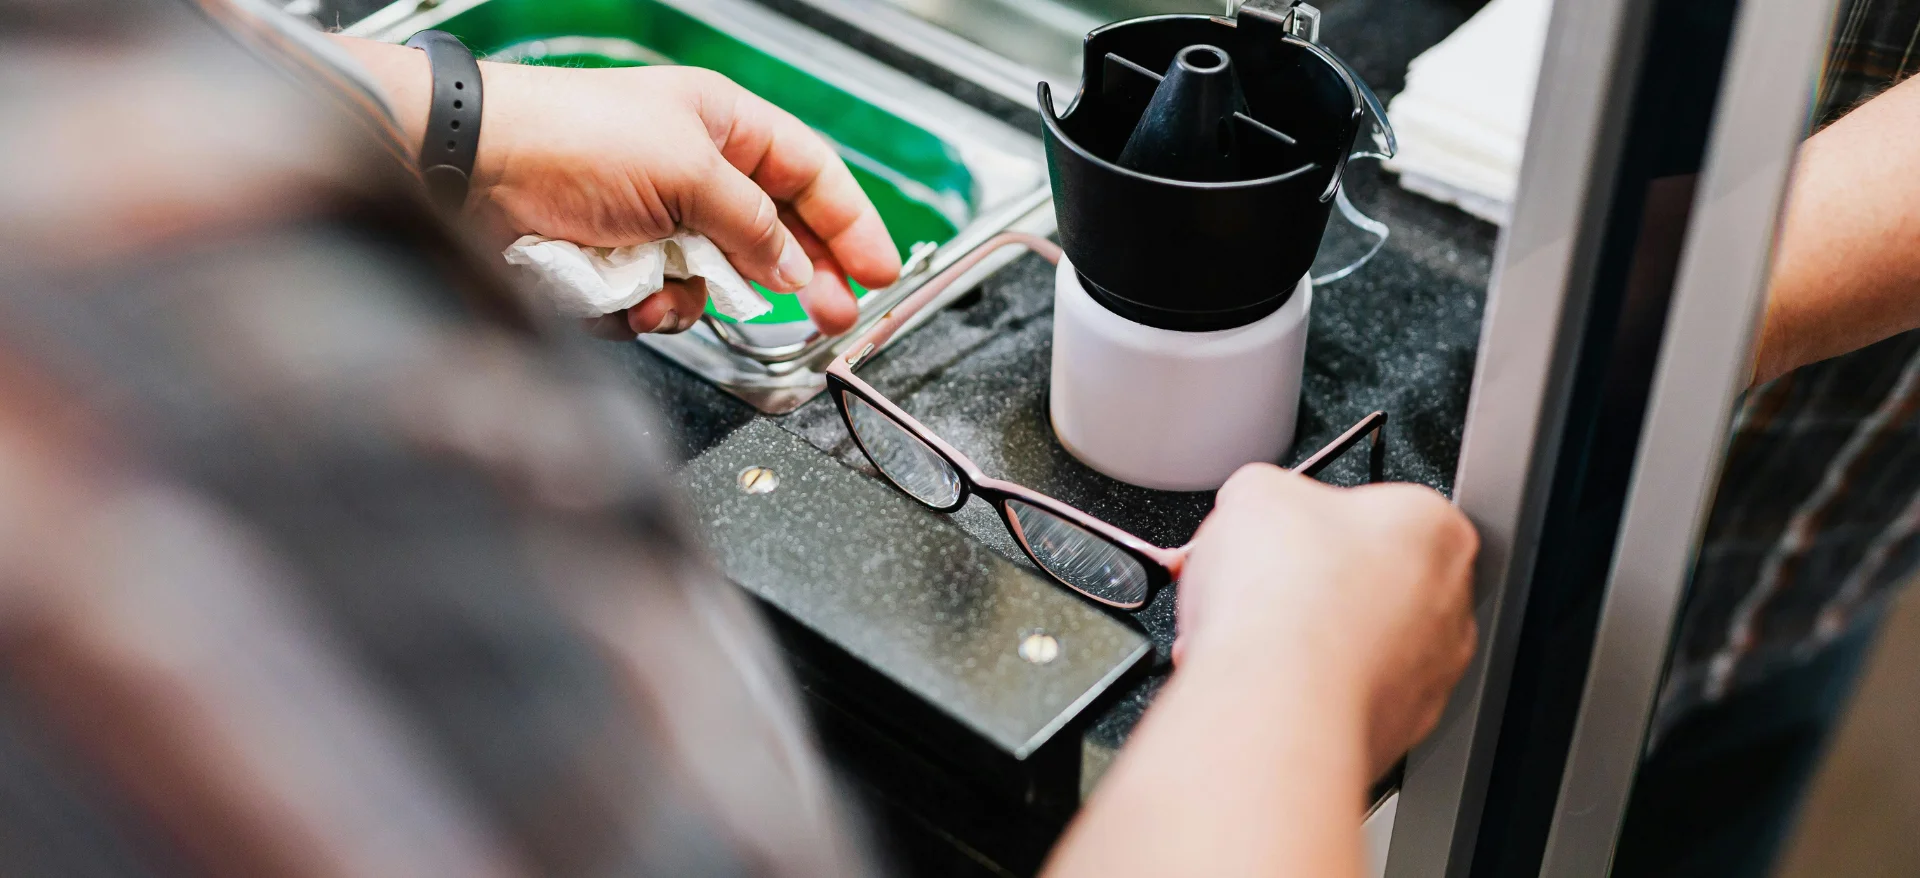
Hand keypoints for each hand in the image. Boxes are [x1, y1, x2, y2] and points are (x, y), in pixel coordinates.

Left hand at [474, 63, 898, 335]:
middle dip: (801, 278)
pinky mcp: (620, 266)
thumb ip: (753, 225)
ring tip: (672, 291)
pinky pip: (664, 304)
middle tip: (835, 317)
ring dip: (700, 296)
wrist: (476, 171)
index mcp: (723, 125)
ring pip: (716, 281)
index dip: (849, 223)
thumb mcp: (689, 172)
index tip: (880, 272)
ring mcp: (657, 222)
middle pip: (774, 235)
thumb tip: (795, 268)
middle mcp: (694, 171)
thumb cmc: (574, 138)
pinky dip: (650, 309)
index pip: (810, 175)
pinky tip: (631, 297)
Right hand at [1174, 464, 1477, 775]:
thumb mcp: (1254, 492)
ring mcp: (1431, 673)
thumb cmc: (1285, 596)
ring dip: (1302, 639)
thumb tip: (1260, 503)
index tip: (1282, 532)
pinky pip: (1346, 697)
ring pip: (1357, 644)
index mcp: (1434, 527)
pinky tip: (1261, 678)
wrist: (1276, 699)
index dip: (1314, 520)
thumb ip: (1269, 491)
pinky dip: (1305, 690)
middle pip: (1371, 579)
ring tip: (1245, 634)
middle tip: (1260, 582)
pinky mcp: (1399, 728)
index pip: (1378, 509)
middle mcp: (1451, 602)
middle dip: (1311, 583)